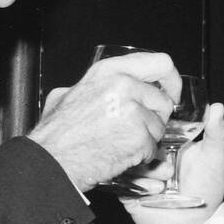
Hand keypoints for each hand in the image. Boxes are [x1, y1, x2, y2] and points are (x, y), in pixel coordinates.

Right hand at [29, 52, 179, 189]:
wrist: (52, 161)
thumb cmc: (56, 134)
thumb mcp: (69, 94)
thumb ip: (95, 86)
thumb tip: (110, 85)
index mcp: (109, 71)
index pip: (160, 63)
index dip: (171, 80)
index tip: (171, 93)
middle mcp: (124, 85)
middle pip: (163, 101)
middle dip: (154, 119)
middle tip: (136, 130)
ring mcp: (133, 111)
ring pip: (159, 128)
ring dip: (145, 141)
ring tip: (118, 144)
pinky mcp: (139, 136)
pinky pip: (153, 148)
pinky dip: (140, 157)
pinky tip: (119, 156)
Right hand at [122, 102, 223, 223]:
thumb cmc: (206, 190)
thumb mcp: (214, 159)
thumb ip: (217, 134)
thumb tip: (219, 107)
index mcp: (169, 139)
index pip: (155, 120)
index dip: (157, 121)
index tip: (164, 131)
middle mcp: (151, 151)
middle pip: (138, 137)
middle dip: (151, 149)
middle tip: (169, 165)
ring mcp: (138, 168)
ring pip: (129, 157)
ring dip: (147, 170)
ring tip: (165, 183)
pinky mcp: (127, 186)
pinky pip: (121, 178)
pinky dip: (139, 184)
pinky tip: (155, 192)